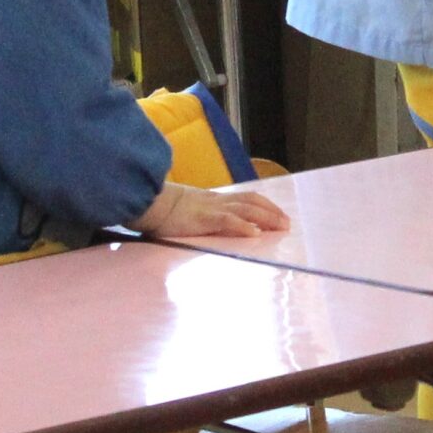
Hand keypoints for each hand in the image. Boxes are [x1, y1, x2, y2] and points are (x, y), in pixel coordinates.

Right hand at [134, 182, 290, 238]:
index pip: (245, 198)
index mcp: (212, 199)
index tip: (278, 214)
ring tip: (281, 227)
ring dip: (266, 218)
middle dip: (272, 211)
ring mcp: (210, 208)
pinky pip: (227, 221)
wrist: (145, 200)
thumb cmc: (159, 208)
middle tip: (287, 223)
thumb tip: (203, 224)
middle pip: (252, 201)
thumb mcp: (184, 209)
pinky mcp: (202, 218)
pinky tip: (255, 233)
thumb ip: (197, 214)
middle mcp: (216, 201)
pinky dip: (243, 226)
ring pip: (246, 209)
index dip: (264, 205)